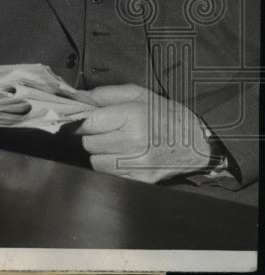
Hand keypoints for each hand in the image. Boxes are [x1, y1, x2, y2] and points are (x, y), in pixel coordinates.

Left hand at [75, 84, 212, 182]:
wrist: (198, 140)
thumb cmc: (164, 114)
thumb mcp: (137, 94)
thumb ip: (103, 94)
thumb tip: (75, 98)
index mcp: (132, 117)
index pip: (88, 123)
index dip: (81, 121)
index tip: (84, 120)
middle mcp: (134, 142)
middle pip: (89, 143)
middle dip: (92, 136)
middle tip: (104, 131)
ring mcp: (138, 164)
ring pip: (95, 161)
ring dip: (99, 153)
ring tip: (114, 144)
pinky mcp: (142, 180)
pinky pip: (109, 175)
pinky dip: (110, 167)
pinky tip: (121, 157)